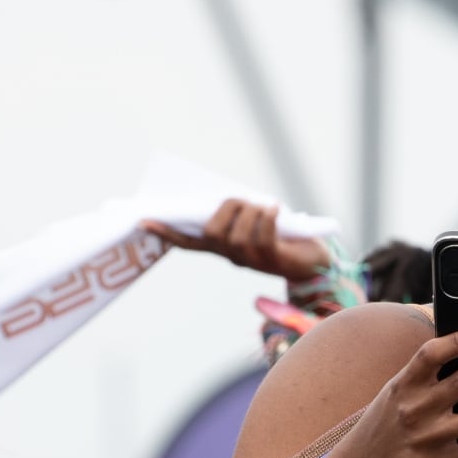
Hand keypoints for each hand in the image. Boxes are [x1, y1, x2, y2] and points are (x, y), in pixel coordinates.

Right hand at [141, 198, 330, 282]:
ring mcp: (250, 261)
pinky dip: (268, 215)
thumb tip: (224, 196)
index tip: (144, 221)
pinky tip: (276, 209)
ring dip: (251, 210)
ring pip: (238, 233)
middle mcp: (231, 257)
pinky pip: (262, 234)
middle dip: (227, 208)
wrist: (313, 258)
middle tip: (244, 200)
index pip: (188, 242)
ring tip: (265, 206)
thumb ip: (235, 211)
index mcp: (221, 247)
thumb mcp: (252, 218)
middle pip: (213, 232)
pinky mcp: (271, 259)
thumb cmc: (280, 232)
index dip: (166, 233)